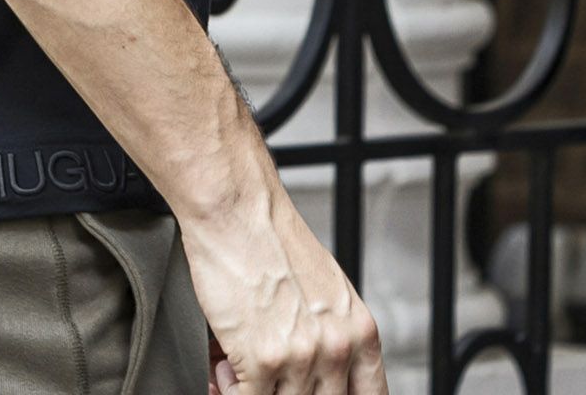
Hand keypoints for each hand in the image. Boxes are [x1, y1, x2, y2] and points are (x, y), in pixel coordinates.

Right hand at [181, 170, 387, 394]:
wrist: (236, 208)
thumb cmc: (271, 236)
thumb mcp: (327, 287)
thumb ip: (335, 333)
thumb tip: (323, 372)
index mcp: (360, 331)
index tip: (319, 393)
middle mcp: (337, 348)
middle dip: (289, 393)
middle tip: (271, 381)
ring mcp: (302, 358)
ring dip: (258, 392)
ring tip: (242, 371)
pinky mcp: (262, 360)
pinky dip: (232, 390)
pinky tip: (225, 367)